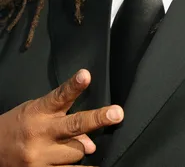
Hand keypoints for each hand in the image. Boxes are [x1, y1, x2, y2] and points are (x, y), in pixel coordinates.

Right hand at [0, 69, 123, 166]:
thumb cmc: (20, 125)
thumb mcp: (37, 112)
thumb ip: (63, 119)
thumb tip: (91, 144)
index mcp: (39, 111)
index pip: (59, 96)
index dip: (74, 85)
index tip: (86, 75)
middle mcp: (41, 134)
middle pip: (74, 125)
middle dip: (97, 119)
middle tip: (117, 113)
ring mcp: (40, 157)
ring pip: (76, 152)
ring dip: (80, 148)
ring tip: (71, 144)